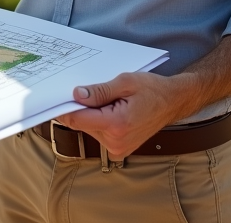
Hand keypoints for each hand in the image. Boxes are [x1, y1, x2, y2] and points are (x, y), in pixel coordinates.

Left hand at [54, 71, 190, 158]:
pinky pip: (98, 133)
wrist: (172, 102)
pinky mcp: (119, 149)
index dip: (65, 107)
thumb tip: (76, 95)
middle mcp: (115, 141)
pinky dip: (99, 120)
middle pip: (82, 123)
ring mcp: (117, 148)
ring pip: (89, 128)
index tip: (58, 96)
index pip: (77, 119)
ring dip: (92, 114)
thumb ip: (99, 91)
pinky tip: (112, 109)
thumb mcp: (125, 82)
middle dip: (82, 107)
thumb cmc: (152, 89)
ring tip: (110, 100)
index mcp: (116, 124)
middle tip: (92, 91)